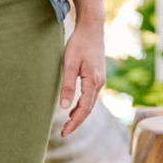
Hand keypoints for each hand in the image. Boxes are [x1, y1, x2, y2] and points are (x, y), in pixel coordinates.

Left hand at [58, 19, 104, 136]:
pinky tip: (73, 110)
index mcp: (93, 82)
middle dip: (76, 122)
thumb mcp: (69, 65)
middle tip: (64, 133)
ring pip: (89, 104)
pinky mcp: (96, 77)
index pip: (84, 109)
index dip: (74, 122)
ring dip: (79, 115)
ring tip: (67, 125)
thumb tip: (65, 107)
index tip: (64, 132)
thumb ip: (68, 86)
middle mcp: (99, 83)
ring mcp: (99, 80)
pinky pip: (89, 96)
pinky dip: (81, 106)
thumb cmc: (79, 44)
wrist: (91, 28)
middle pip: (88, 109)